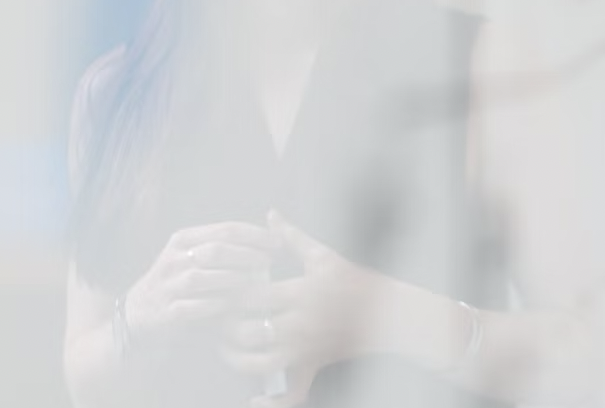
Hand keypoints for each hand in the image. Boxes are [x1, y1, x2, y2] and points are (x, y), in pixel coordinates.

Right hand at [124, 222, 280, 349]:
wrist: (138, 315)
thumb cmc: (178, 283)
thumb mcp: (193, 256)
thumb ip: (223, 246)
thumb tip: (272, 235)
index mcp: (183, 240)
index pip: (226, 229)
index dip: (255, 235)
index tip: (279, 242)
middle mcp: (173, 260)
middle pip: (216, 250)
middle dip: (247, 255)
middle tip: (269, 262)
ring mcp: (167, 286)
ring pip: (202, 277)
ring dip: (233, 279)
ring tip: (256, 283)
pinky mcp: (165, 313)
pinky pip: (192, 307)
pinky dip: (214, 305)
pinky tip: (232, 305)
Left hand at [219, 211, 380, 398]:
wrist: (387, 311)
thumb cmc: (354, 281)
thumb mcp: (323, 256)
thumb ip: (292, 237)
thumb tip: (270, 215)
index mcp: (300, 293)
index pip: (250, 296)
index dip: (228, 295)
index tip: (220, 290)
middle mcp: (300, 323)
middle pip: (247, 331)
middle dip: (226, 328)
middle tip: (217, 320)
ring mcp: (305, 349)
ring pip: (258, 363)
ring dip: (236, 358)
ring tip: (228, 348)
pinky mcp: (312, 365)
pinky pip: (290, 393)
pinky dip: (270, 403)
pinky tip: (252, 401)